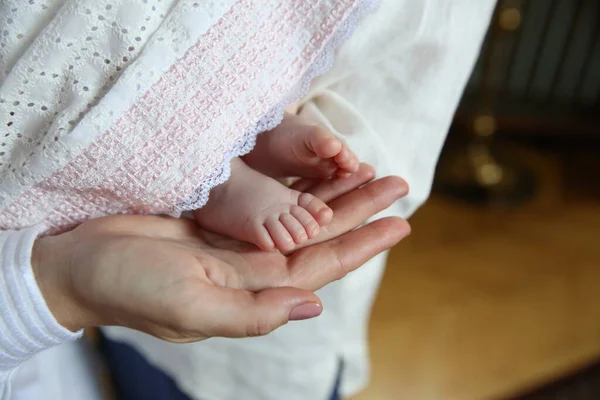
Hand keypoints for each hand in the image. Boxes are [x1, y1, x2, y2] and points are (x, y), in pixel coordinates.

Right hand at [33, 167, 409, 341]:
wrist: (82, 262)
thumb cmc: (130, 287)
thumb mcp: (191, 307)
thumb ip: (253, 313)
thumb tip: (311, 306)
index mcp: (255, 289)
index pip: (323, 264)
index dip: (364, 244)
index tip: (400, 222)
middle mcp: (254, 266)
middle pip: (321, 235)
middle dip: (360, 210)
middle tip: (398, 184)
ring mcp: (238, 242)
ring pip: (300, 215)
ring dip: (335, 195)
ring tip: (368, 172)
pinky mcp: (219, 220)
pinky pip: (271, 201)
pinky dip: (296, 187)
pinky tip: (314, 175)